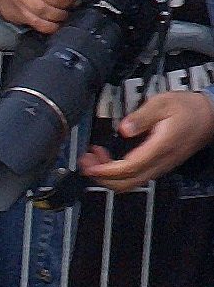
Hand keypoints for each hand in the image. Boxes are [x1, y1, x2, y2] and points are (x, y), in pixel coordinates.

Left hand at [79, 91, 213, 191]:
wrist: (209, 116)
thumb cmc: (187, 108)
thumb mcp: (162, 103)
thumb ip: (142, 117)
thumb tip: (124, 129)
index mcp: (160, 147)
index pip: (130, 168)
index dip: (107, 170)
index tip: (90, 165)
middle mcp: (161, 161)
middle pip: (128, 183)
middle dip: (103, 177)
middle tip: (85, 162)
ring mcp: (161, 165)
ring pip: (132, 182)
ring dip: (109, 175)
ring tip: (93, 158)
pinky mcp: (160, 164)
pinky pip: (137, 176)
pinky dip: (118, 172)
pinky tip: (108, 158)